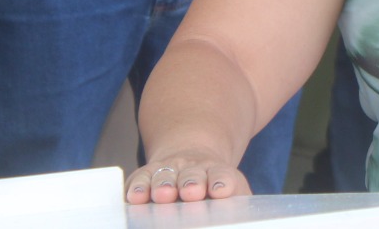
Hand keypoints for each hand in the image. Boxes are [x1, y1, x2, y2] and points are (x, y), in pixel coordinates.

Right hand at [126, 154, 249, 204]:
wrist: (190, 156)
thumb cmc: (213, 186)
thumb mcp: (232, 190)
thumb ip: (238, 205)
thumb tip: (243, 221)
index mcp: (218, 174)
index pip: (222, 176)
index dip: (221, 182)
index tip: (221, 191)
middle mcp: (193, 169)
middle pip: (193, 175)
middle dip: (192, 183)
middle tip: (192, 192)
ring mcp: (169, 169)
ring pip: (165, 174)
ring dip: (164, 184)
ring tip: (163, 195)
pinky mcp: (146, 173)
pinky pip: (140, 178)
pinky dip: (137, 187)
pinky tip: (135, 197)